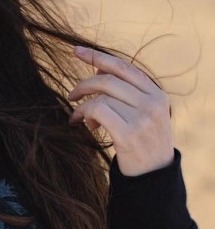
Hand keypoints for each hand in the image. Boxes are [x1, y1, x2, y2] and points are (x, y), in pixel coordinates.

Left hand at [67, 46, 174, 176]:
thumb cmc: (142, 143)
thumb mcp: (142, 114)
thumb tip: (99, 68)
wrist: (153, 178)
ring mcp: (143, 118)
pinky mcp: (129, 133)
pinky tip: (79, 122)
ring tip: (80, 117)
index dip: (98, 57)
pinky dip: (83, 113)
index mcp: (157, 95)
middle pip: (108, 79)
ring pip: (101, 96)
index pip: (124, 67)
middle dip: (84, 84)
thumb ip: (125, 92)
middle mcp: (153, 103)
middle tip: (71, 94)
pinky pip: (97, 110)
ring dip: (83, 105)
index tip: (77, 51)